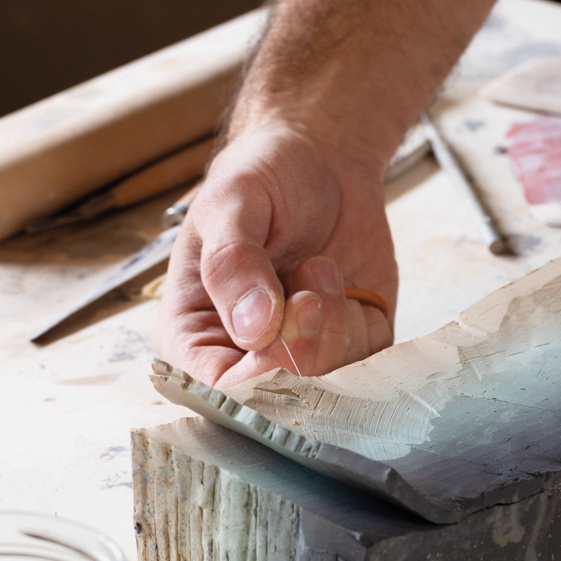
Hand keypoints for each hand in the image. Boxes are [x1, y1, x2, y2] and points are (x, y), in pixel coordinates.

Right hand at [156, 124, 396, 386]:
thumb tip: (253, 327)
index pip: (220, 392)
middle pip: (281, 398)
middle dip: (307, 341)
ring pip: (330, 386)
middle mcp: (243, 358)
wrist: (319, 161)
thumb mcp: (232, 202)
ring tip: (320, 267)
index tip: (287, 316)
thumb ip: (233, 262)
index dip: (260, 371)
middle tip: (312, 276)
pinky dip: (364, 323)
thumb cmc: (262, 178)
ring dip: (337, 323)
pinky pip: (367, 365)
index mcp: (192, 335)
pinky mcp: (347, 349)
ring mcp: (299, 356)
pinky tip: (344, 284)